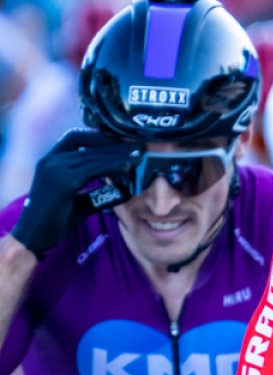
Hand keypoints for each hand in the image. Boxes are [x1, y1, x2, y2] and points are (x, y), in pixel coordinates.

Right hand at [10, 129, 139, 256]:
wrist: (32, 238)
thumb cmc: (54, 221)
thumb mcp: (79, 201)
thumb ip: (98, 193)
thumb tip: (126, 190)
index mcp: (50, 161)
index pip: (75, 137)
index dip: (98, 136)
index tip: (120, 140)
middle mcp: (50, 160)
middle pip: (87, 144)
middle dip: (115, 144)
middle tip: (138, 146)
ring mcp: (55, 169)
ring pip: (93, 156)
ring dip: (118, 154)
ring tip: (139, 155)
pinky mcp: (63, 182)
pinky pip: (93, 169)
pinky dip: (113, 166)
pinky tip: (128, 167)